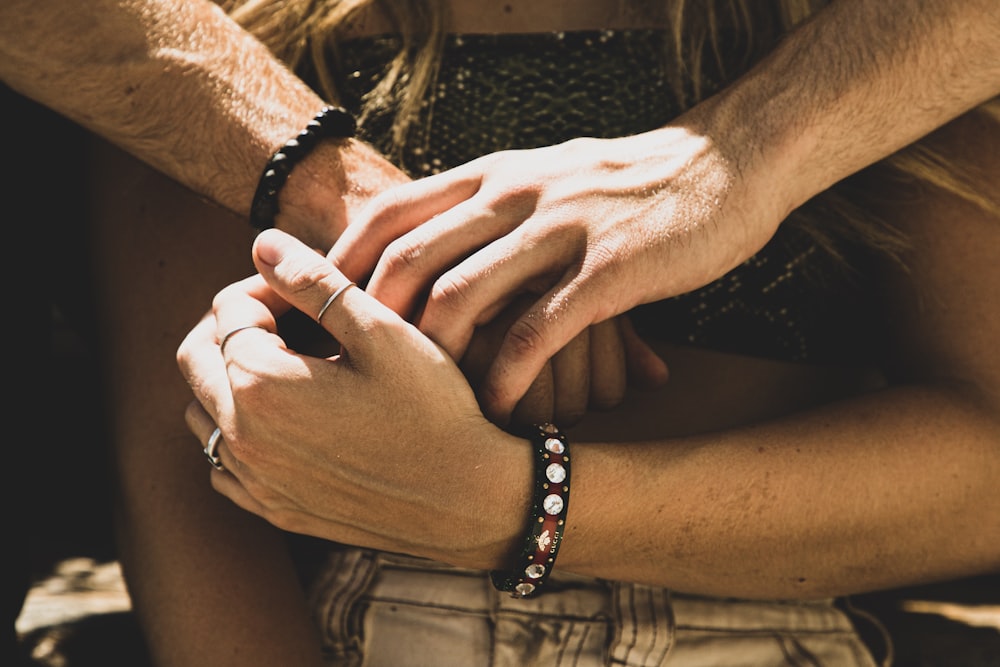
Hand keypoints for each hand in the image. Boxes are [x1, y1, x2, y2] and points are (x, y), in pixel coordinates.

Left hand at [176, 229, 528, 567]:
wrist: (467, 500)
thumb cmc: (433, 410)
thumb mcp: (382, 331)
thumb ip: (315, 281)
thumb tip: (263, 243)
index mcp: (261, 383)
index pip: (227, 309)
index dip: (267, 285)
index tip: (313, 288)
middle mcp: (242, 437)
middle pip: (196, 357)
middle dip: (233, 324)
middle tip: (291, 316)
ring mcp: (255, 481)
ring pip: (202, 412)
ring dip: (231, 377)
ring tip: (292, 363)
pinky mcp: (274, 509)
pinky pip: (224, 464)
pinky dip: (239, 431)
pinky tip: (289, 419)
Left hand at [329, 121, 771, 422]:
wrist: (721, 164)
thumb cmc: (624, 184)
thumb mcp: (542, 179)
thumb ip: (487, 207)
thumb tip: (429, 250)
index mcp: (491, 174)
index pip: (388, 213)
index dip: (340, 266)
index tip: (315, 317)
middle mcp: (512, 195)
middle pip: (409, 257)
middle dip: (368, 322)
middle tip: (351, 379)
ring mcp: (559, 230)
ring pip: (463, 295)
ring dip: (432, 359)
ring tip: (421, 404)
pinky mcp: (609, 269)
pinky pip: (537, 330)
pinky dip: (506, 375)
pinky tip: (498, 409)